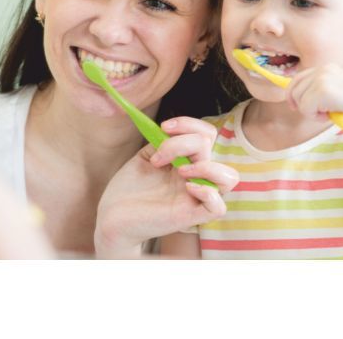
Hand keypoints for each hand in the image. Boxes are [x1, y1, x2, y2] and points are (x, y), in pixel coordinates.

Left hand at [94, 116, 238, 256]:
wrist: (112, 215)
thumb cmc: (129, 187)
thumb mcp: (146, 156)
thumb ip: (162, 142)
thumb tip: (171, 128)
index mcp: (187, 159)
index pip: (206, 134)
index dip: (189, 124)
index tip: (164, 127)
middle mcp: (195, 176)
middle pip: (209, 145)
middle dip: (182, 143)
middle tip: (157, 158)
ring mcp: (195, 196)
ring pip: (230, 177)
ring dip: (205, 166)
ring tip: (179, 171)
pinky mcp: (190, 216)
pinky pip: (218, 207)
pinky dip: (207, 193)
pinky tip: (186, 187)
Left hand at [285, 63, 342, 122]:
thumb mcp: (331, 92)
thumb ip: (314, 90)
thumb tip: (290, 95)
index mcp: (326, 67)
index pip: (297, 78)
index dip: (292, 93)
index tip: (294, 104)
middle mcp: (323, 69)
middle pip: (294, 88)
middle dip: (301, 104)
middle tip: (320, 112)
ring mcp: (323, 78)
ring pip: (298, 99)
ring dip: (311, 112)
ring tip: (328, 112)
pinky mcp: (323, 90)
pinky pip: (305, 108)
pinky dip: (315, 116)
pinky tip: (330, 114)